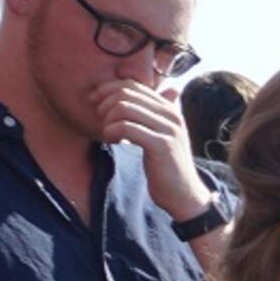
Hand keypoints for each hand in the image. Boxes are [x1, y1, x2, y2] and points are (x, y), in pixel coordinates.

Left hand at [91, 75, 207, 215]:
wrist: (184, 195)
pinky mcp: (161, 145)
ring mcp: (168, 129)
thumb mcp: (161, 136)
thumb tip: (160, 93)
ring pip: (124, 108)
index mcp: (169, 109)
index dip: (108, 89)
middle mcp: (171, 115)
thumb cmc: (166, 166)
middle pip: (126, 93)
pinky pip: (126, 127)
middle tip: (100, 120)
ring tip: (108, 134)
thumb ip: (153, 115)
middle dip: (105, 104)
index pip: (132, 85)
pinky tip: (112, 141)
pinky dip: (112, 132)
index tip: (95, 102)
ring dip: (107, 120)